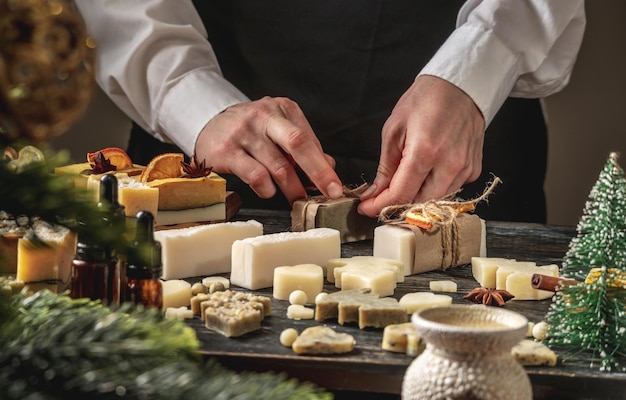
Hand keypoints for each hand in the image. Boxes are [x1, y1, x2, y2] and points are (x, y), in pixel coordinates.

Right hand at [194, 96, 342, 203]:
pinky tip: (268, 190)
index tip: (335, 186)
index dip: (323, 166)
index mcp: (282, 109)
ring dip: (292, 188)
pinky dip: (267, 189)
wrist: (208, 124)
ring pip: (278, 166)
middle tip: (329, 194)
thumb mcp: (278, 130)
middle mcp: (264, 116)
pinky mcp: (226, 151)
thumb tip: (329, 166)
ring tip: (296, 199)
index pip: (308, 139)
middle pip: (298, 143)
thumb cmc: (251, 131)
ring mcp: (243, 132)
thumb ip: (303, 146)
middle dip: (318, 172)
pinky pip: (256, 176)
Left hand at [358, 75, 484, 217]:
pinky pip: (450, 190)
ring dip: (416, 200)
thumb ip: (385, 168)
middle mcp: (449, 163)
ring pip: (436, 201)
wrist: (460, 85)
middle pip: (420, 205)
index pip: (401, 195)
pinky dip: (434, 189)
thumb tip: (375, 194)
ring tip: (401, 186)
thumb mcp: (394, 130)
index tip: (366, 208)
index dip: (379, 206)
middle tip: (380, 200)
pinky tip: (425, 175)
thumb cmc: (425, 100)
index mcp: (425, 151)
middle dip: (397, 207)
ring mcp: (465, 168)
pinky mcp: (474, 169)